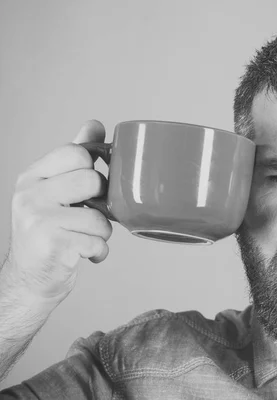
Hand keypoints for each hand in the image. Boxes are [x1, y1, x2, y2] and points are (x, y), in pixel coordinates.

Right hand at [3, 120, 112, 303]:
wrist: (29, 280)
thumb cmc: (49, 231)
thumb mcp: (55, 190)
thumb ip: (75, 157)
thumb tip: (94, 125)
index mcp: (32, 177)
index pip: (76, 152)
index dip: (93, 169)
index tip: (89, 187)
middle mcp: (30, 195)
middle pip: (93, 180)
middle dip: (101, 203)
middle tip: (88, 215)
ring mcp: (39, 219)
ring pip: (100, 217)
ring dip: (101, 233)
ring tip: (85, 238)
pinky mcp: (53, 244)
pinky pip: (97, 241)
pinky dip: (98, 251)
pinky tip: (84, 254)